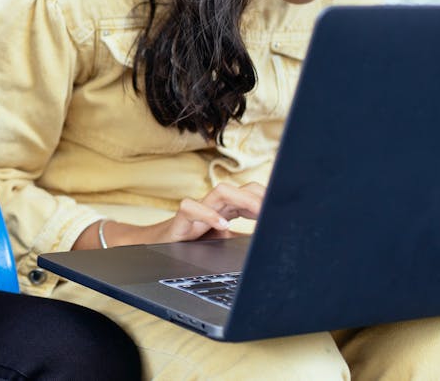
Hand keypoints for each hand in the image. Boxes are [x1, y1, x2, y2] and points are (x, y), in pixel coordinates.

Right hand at [75, 182, 265, 248]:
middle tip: (277, 211)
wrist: (150, 250)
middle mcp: (212, 206)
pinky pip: (190, 208)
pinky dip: (207, 215)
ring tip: (258, 212)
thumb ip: (240, 241)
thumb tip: (270, 247)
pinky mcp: (180, 219)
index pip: (250, 194)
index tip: (288, 208)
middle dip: (259, 196)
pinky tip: (222, 226)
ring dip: (241, 199)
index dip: (268, 198)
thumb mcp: (220, 245)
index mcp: (225, 210)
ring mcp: (196, 210)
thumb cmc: (188, 247)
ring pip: (220, 192)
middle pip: (239, 188)